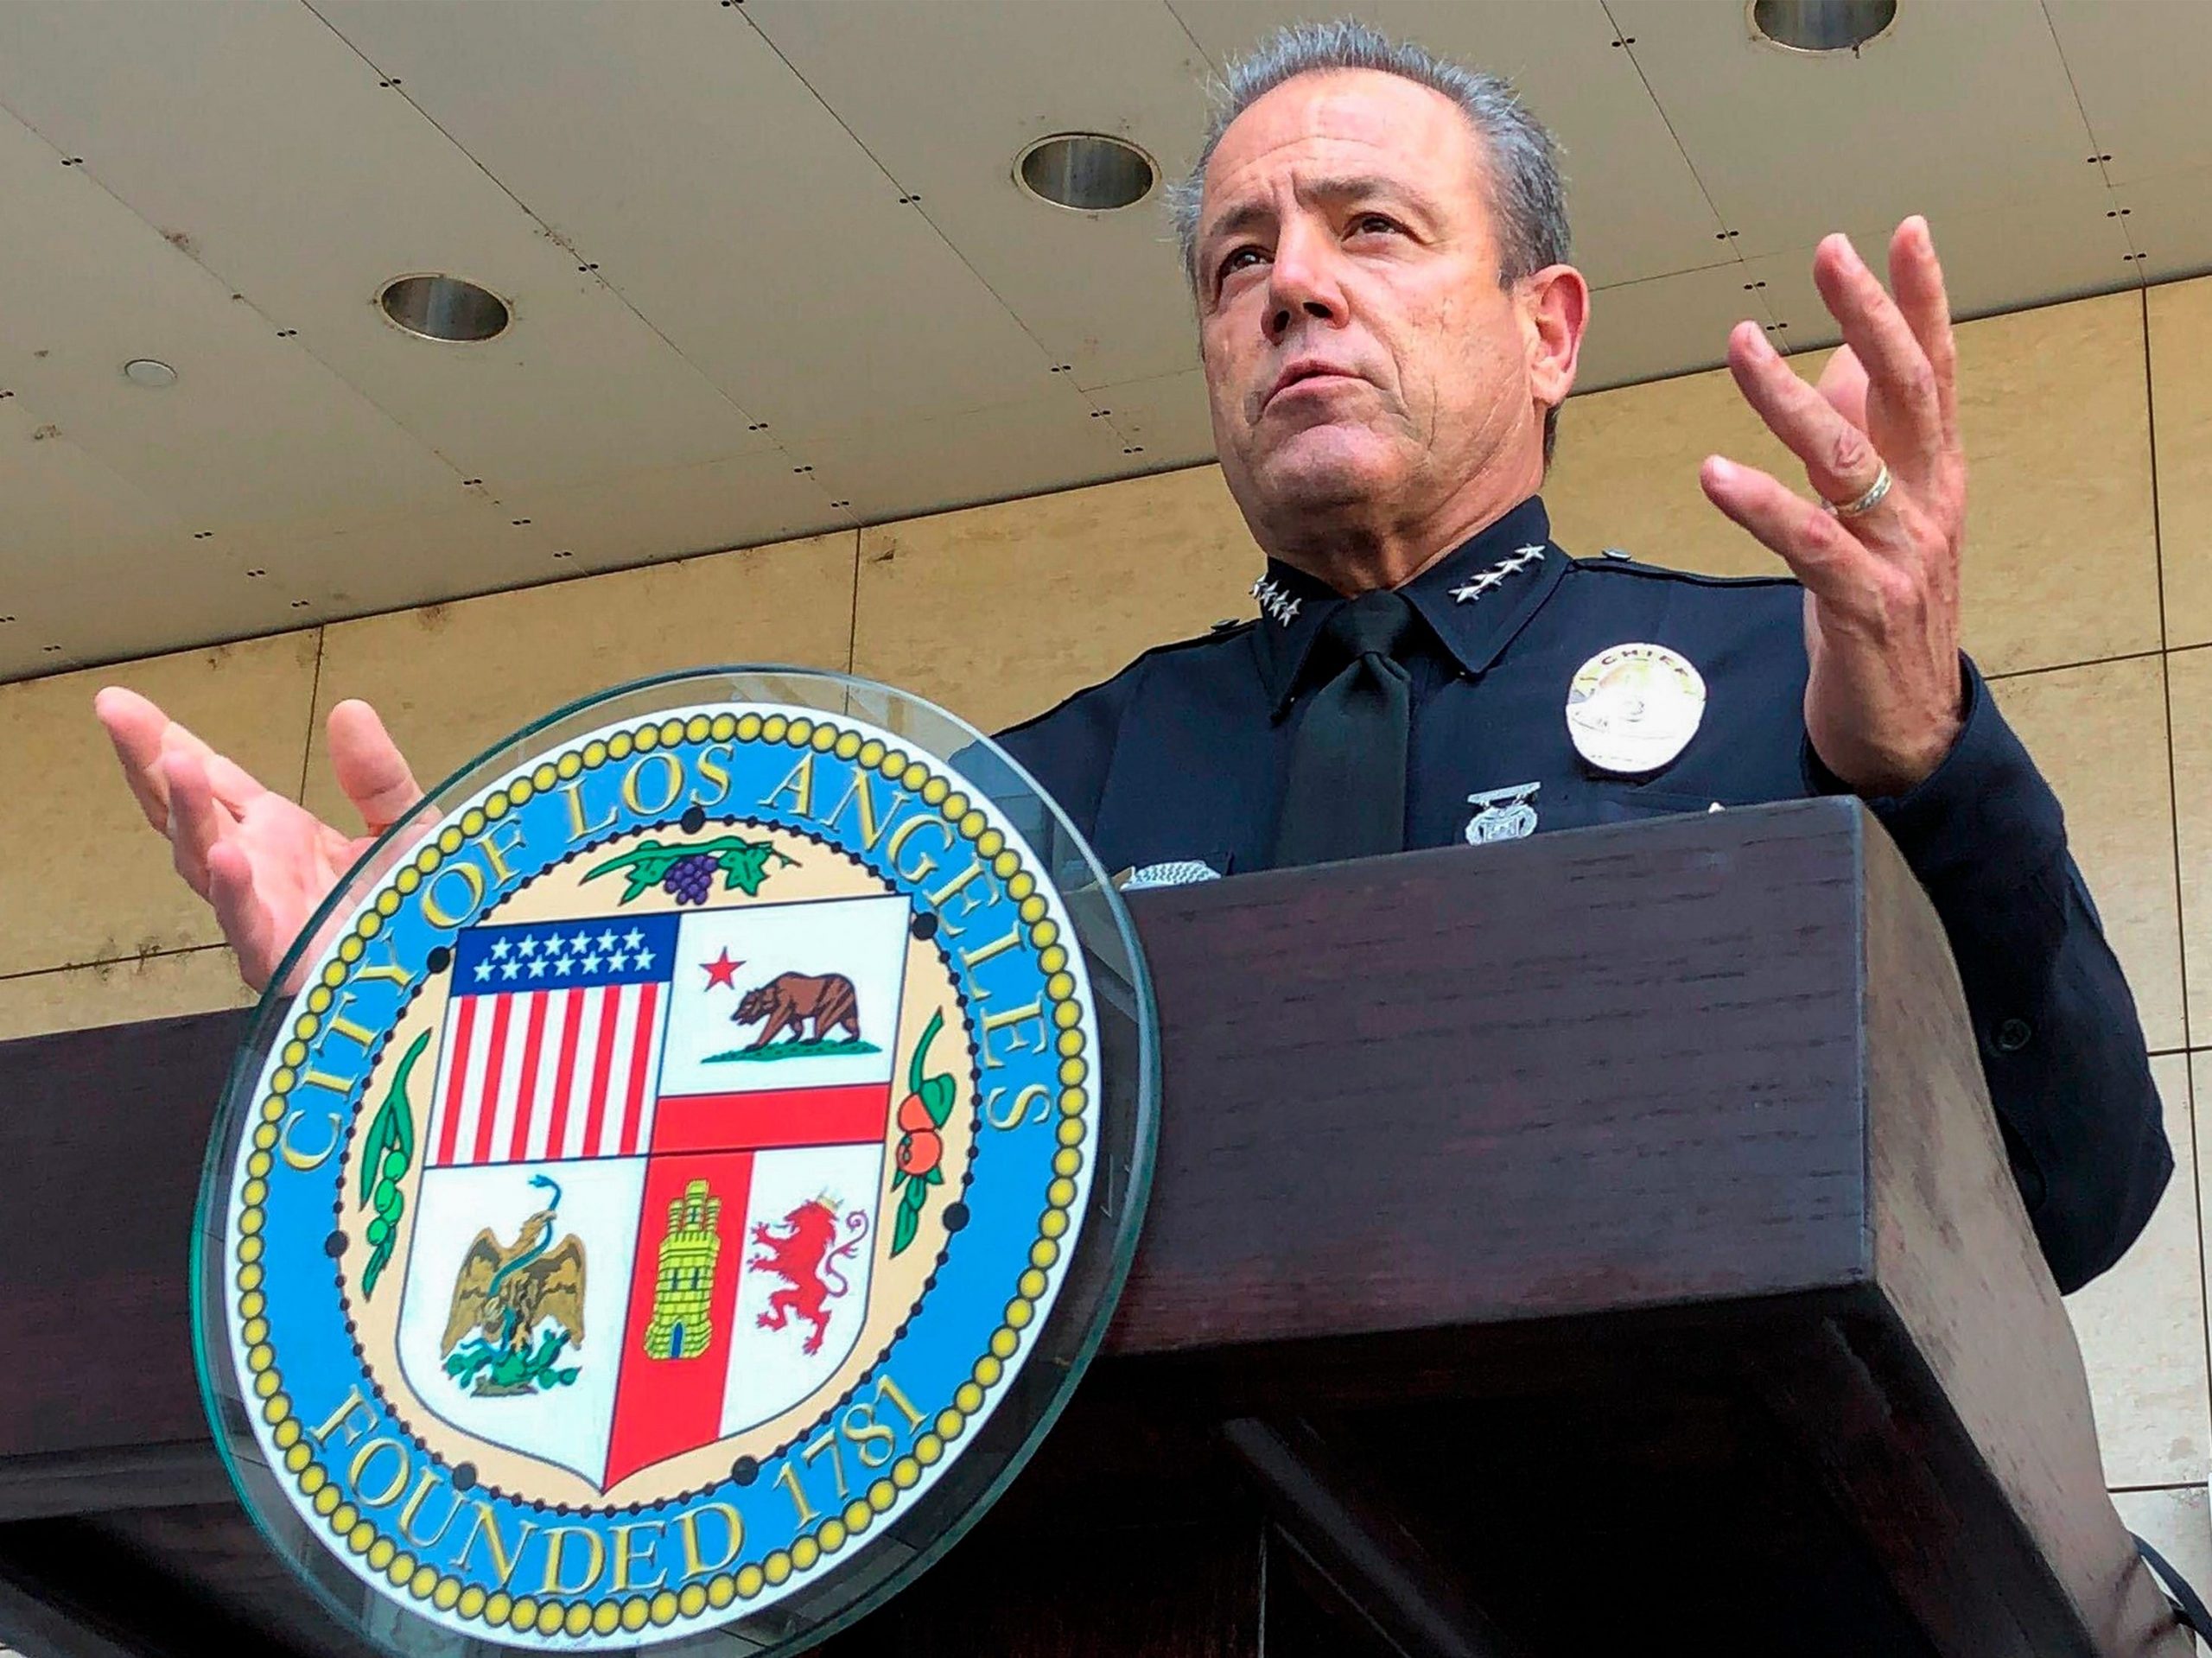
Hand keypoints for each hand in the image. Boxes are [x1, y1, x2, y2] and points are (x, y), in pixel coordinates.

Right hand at [94, 689, 421, 989]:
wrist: (451, 975)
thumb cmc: (420, 910)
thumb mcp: (405, 825)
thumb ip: (377, 775)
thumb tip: (349, 710)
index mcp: (278, 834)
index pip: (211, 782)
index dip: (166, 742)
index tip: (122, 703)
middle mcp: (258, 870)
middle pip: (187, 813)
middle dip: (149, 763)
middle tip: (115, 710)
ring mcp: (262, 915)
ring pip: (205, 863)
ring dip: (188, 814)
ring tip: (174, 764)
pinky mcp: (284, 961)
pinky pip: (249, 925)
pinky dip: (235, 892)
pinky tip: (228, 856)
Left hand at [1699, 217, 1966, 796]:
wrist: (1906, 726)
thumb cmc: (1881, 609)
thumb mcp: (1878, 516)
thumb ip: (1867, 438)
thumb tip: (1845, 361)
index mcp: (1932, 474)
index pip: (1933, 370)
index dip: (1922, 299)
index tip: (1904, 230)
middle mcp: (1927, 503)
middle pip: (1905, 391)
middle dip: (1871, 315)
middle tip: (1831, 254)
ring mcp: (1899, 554)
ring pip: (1848, 458)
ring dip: (1789, 397)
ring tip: (1741, 342)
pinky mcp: (1861, 605)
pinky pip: (1809, 542)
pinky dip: (1760, 504)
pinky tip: (1715, 472)